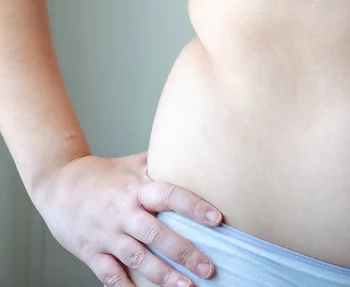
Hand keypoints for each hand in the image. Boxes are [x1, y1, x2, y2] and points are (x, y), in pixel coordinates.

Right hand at [31, 152, 222, 286]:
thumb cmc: (101, 175)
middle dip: (184, 253)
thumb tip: (192, 152)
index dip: (193, 206)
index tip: (216, 219)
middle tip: (209, 268)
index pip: (168, 196)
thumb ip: (160, 163)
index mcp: (135, 190)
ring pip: (137, 258)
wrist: (56, 184)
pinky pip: (110, 275)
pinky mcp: (91, 253)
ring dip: (163, 275)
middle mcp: (122, 213)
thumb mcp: (131, 164)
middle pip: (156, 234)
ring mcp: (106, 235)